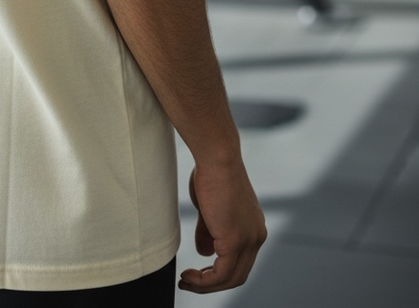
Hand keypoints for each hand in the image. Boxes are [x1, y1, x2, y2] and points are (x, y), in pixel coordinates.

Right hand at [178, 163, 266, 293]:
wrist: (217, 157)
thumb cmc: (211, 173)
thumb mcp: (210, 208)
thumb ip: (210, 231)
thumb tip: (205, 252)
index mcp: (253, 227)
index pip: (239, 261)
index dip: (217, 271)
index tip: (196, 272)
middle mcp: (256, 236)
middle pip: (237, 275)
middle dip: (211, 283)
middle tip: (188, 281)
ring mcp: (249, 240)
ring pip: (231, 278)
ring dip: (205, 285)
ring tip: (186, 280)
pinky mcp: (236, 240)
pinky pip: (222, 274)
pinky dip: (205, 281)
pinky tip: (190, 276)